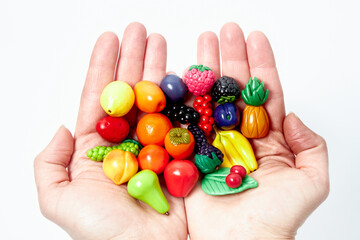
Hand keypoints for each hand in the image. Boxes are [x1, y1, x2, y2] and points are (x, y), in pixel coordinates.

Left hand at [34, 23, 186, 239]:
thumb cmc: (105, 234)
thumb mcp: (59, 201)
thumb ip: (49, 165)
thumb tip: (62, 128)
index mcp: (100, 149)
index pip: (100, 98)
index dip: (104, 67)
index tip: (110, 38)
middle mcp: (129, 144)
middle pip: (131, 93)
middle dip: (134, 59)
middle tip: (140, 31)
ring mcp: (158, 147)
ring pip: (158, 101)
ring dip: (160, 70)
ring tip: (162, 43)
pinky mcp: (184, 156)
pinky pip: (183, 121)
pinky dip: (185, 98)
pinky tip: (184, 75)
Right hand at [184, 23, 328, 239]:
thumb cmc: (275, 220)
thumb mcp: (311, 182)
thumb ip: (312, 146)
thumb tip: (293, 116)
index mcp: (267, 140)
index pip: (264, 93)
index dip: (260, 64)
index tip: (254, 37)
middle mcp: (239, 138)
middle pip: (234, 91)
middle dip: (230, 58)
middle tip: (224, 31)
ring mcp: (212, 144)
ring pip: (209, 101)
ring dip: (205, 72)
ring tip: (202, 44)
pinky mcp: (189, 155)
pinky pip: (186, 124)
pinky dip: (183, 100)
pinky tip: (180, 76)